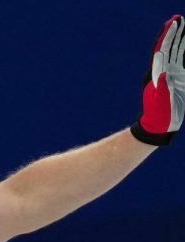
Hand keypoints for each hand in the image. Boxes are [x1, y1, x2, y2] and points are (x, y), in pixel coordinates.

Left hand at [131, 15, 184, 145]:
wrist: (158, 125)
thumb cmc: (158, 116)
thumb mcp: (160, 103)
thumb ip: (163, 89)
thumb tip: (163, 74)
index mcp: (157, 74)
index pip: (162, 51)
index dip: (166, 37)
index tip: (172, 24)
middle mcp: (162, 71)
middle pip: (169, 48)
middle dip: (173, 33)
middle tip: (179, 18)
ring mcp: (170, 74)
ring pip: (175, 53)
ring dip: (179, 40)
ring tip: (182, 26)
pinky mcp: (177, 79)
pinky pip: (181, 61)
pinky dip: (183, 52)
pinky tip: (184, 46)